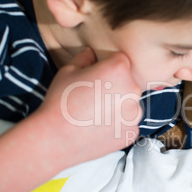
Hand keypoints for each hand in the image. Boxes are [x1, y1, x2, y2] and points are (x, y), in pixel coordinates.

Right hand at [0, 47, 142, 191]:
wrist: (56, 139)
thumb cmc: (60, 101)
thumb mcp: (68, 71)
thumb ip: (84, 58)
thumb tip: (91, 52)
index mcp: (119, 69)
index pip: (120, 60)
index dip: (106, 66)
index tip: (95, 76)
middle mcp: (134, 90)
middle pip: (128, 82)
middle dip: (115, 86)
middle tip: (93, 96)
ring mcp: (135, 113)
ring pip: (129, 104)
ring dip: (118, 106)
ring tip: (95, 114)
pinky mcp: (133, 132)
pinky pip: (128, 123)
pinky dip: (118, 125)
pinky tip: (99, 127)